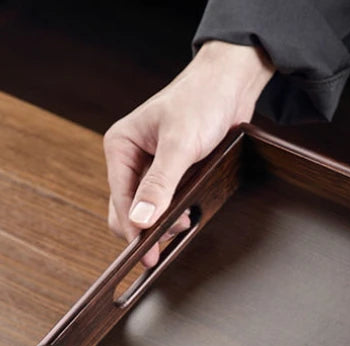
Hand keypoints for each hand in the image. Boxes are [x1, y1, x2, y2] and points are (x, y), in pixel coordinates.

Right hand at [103, 40, 273, 265]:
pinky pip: (166, 205)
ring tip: (188, 221)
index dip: (133, 231)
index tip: (148, 256)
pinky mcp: (170, 175)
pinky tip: (190, 217)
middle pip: (128, 211)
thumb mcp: (180, 145)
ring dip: (165, 224)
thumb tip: (141, 220)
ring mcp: (149, 169)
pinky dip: (176, 215)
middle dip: (149, 230)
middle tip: (174, 239)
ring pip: (148, 211)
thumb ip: (160, 183)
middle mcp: (130, 160)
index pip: (119, 201)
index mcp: (120, 147)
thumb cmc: (202, 102)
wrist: (231, 87)